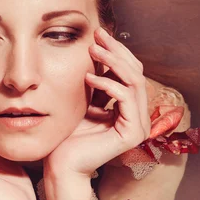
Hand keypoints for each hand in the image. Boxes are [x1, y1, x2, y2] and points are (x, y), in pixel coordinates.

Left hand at [44, 27, 150, 179]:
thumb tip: (96, 50)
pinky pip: (124, 98)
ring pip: (134, 81)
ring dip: (113, 61)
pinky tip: (88, 77)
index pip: (131, 72)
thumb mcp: (84, 100)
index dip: (116, 51)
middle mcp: (139, 117)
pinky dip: (107, 83)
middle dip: (117, 51)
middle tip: (98, 35)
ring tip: (93, 50)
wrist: (61, 164)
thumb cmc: (68, 135)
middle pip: (136, 73)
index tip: (97, 35)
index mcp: (130, 109)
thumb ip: (95, 81)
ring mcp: (139, 126)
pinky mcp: (132, 133)